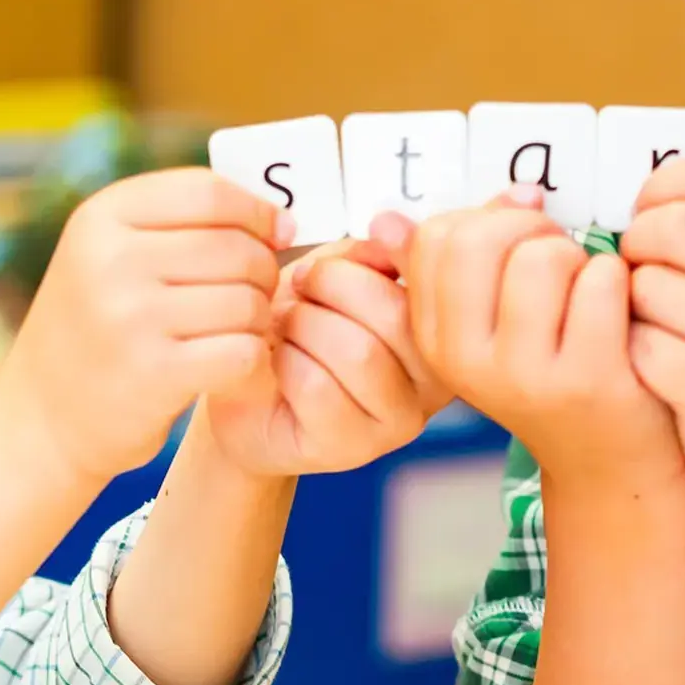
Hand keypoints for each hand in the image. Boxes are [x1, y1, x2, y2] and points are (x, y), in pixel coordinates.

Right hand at [0, 168, 290, 483]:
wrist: (39, 420)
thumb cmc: (96, 329)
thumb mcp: (108, 256)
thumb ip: (179, 225)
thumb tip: (281, 217)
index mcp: (102, 217)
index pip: (210, 192)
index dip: (257, 212)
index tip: (277, 234)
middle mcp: (111, 259)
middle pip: (237, 247)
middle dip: (262, 272)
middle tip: (252, 297)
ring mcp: (130, 316)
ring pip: (247, 301)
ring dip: (258, 322)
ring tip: (236, 334)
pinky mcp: (154, 372)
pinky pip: (244, 351)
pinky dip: (252, 361)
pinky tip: (234, 367)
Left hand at [200, 235, 452, 477]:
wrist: (246, 391)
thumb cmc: (293, 332)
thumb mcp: (330, 277)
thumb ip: (363, 256)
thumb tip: (387, 236)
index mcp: (439, 331)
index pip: (431, 284)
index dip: (383, 256)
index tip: (342, 254)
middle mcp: (433, 382)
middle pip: (395, 317)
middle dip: (332, 286)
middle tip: (301, 287)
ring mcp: (398, 421)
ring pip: (359, 353)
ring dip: (305, 326)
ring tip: (286, 326)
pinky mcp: (352, 448)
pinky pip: (318, 388)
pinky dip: (285, 363)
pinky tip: (277, 363)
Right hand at [403, 190, 684, 484]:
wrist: (607, 460)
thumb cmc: (551, 375)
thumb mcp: (486, 326)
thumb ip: (452, 265)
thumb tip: (388, 219)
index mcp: (433, 339)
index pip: (435, 237)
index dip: (486, 221)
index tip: (516, 245)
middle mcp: (466, 360)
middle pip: (479, 239)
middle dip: (531, 230)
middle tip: (558, 261)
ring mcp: (524, 375)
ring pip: (543, 257)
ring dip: (578, 258)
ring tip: (585, 292)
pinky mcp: (587, 380)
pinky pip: (600, 281)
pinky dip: (618, 279)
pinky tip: (617, 311)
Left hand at [618, 153, 684, 507]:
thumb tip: (640, 184)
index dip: (662, 189)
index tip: (650, 216)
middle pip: (669, 224)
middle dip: (637, 247)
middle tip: (645, 277)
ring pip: (646, 285)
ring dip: (635, 308)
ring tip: (668, 331)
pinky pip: (640, 344)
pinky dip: (639, 357)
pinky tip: (670, 372)